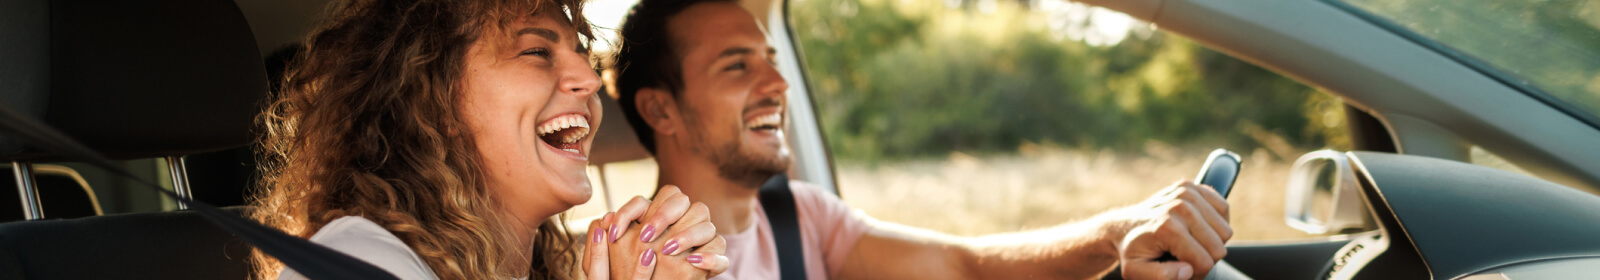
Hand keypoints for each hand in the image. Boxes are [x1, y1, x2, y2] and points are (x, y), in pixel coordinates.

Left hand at [582, 186, 728, 278]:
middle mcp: (687, 222)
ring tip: (668, 251)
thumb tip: (604, 218)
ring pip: (706, 224)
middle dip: (664, 216)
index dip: (641, 207)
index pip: (666, 193)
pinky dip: (710, 257)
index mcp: (667, 214)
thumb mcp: (619, 252)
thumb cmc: (632, 271)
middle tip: (645, 238)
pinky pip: (720, 250)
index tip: (620, 231)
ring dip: (687, 235)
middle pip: (685, 202)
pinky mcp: (714, 261)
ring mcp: (703, 240)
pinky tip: (693, 262)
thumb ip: (616, 231)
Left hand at [1114, 180, 1231, 279]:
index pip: (1205, 261)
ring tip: (1190, 243)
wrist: (1123, 227)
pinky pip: (1223, 208)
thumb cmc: (1132, 252)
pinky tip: (1197, 227)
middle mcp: (1179, 207)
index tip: (1181, 269)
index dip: (1196, 273)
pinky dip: (1216, 222)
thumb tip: (1187, 271)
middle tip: (1185, 258)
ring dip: (1211, 241)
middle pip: (1218, 246)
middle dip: (1205, 258)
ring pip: (1225, 230)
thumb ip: (1161, 276)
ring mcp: (1186, 193)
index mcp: (1167, 228)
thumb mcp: (1136, 272)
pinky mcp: (1190, 186)